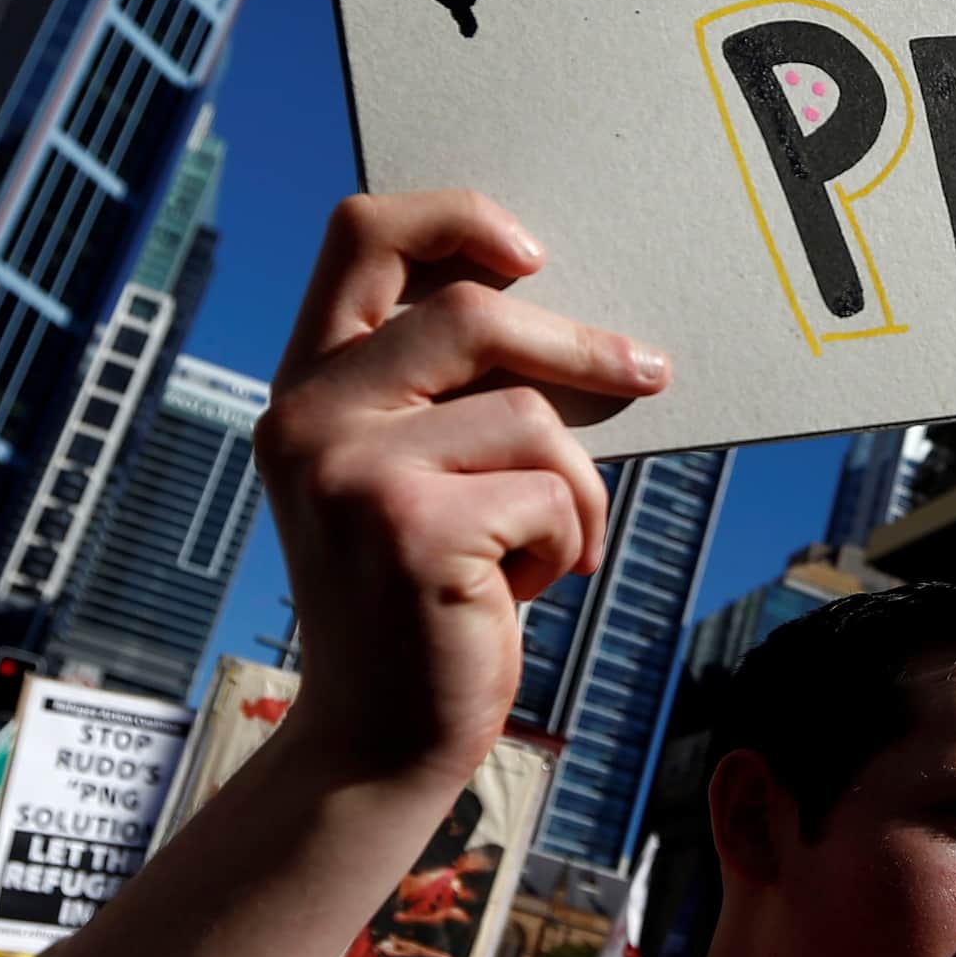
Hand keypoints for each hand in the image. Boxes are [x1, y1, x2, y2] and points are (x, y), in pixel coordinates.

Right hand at [254, 193, 666, 783]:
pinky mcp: (410, 531)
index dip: (456, 219)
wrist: (381, 737)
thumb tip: (570, 316)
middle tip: (651, 372)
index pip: (362, 234)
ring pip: (529, 416)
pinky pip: (549, 492)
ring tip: (550, 545)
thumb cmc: (423, 597)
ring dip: (576, 485)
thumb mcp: (411, 477)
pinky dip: (568, 540)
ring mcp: (351, 474)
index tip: (532, 255)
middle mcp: (308, 418)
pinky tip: (526, 588)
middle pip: (471, 315)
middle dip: (579, 347)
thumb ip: (445, 394)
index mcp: (305, 386)